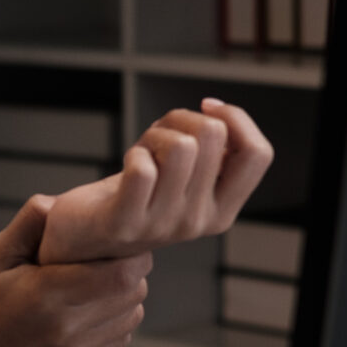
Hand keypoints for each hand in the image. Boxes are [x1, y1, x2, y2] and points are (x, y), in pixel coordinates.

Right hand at [0, 194, 149, 346]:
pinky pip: (119, 342)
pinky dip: (114, 323)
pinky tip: (89, 314)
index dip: (129, 255)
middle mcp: (66, 329)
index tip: (115, 244)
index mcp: (46, 294)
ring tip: (99, 287)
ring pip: (130, 317)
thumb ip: (30, 223)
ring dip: (124, 298)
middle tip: (108, 261)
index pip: (121, 273)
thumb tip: (62, 203)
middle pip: (132, 293)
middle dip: (130, 272)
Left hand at [37, 98, 273, 264]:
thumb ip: (213, 151)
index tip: (207, 110)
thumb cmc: (139, 193)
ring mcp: (162, 225)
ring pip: (182, 146)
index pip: (258, 154)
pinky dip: (133, 154)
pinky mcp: (125, 223)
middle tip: (161, 138)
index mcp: (222, 211)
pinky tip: (128, 166)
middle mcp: (198, 222)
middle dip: (183, 119)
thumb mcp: (187, 174)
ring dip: (157, 134)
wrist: (88, 236)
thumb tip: (217, 113)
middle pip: (213, 135)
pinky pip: (143, 168)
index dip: (235, 118)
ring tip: (145, 151)